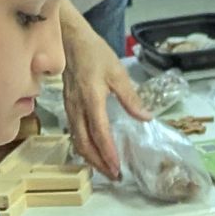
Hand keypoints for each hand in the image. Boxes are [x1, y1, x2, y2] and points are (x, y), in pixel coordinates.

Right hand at [60, 2, 145, 178]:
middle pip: (85, 144)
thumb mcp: (118, 73)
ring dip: (90, 158)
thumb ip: (131, 98)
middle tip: (113, 175)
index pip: (100, 134)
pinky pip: (74, 133)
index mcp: (91, 99)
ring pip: (77, 141)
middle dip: (98, 163)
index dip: (108, 153)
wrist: (69, 40)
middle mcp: (77, 108)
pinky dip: (84, 147)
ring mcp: (70, 108)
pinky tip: (93, 152)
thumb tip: (146, 118)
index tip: (117, 168)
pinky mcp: (68, 107)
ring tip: (104, 169)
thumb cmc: (94, 53)